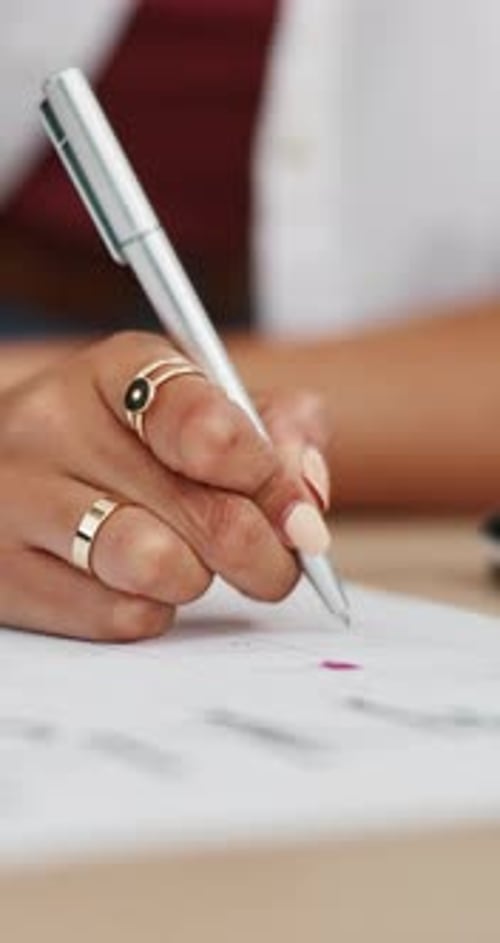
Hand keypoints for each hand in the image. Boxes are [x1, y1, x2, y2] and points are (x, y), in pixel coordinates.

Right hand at [0, 331, 330, 641]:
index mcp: (117, 369)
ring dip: (196, 580)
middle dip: (263, 555)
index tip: (301, 522)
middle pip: (206, 512)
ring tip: (186, 566)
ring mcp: (18, 497)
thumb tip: (306, 493)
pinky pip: (119, 617)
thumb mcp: (201, 407)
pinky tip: (133, 586)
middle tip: (271, 566)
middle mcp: (56, 422)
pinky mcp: (4, 571)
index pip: (209, 426)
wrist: (9, 472)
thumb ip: (276, 430)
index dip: (272, 483)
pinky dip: (150, 612)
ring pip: (156, 567)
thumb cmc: (124, 443)